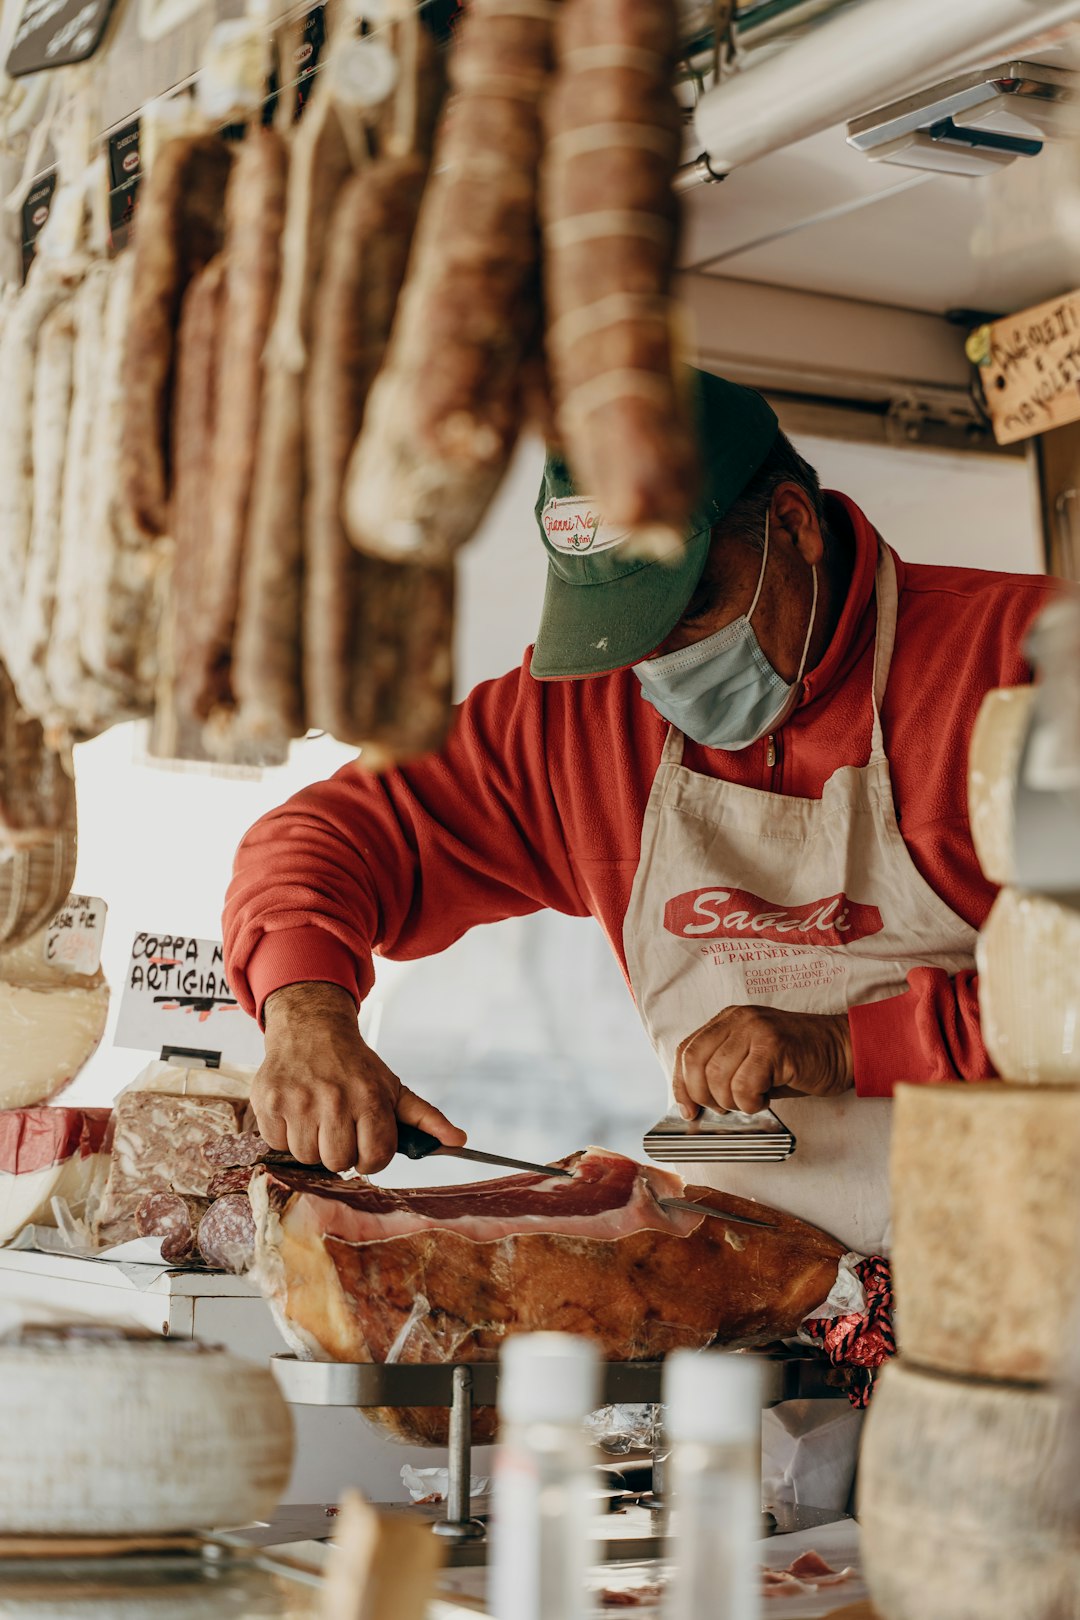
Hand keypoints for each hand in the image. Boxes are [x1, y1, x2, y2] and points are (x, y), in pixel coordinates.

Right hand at [254, 981, 465, 1173]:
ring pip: (306, 1157)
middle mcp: (334, 1100)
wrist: (311, 1028)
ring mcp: (298, 1101)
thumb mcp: (391, 1087)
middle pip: (338, 1163)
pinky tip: (295, 1110)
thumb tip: (459, 1141)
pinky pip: (277, 1144)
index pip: (375, 1158)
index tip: (364, 1141)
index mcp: (370, 1098)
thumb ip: (425, 1117)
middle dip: (340, 1150)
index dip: (371, 1156)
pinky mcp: (268, 1102)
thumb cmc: (353, 1065)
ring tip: (316, 1116)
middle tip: (338, 1126)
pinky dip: (284, 1133)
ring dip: (311, 1143)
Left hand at [673, 1005, 852, 1117]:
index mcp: (728, 1020)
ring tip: (753, 1100)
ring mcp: (756, 1029)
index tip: (687, 1109)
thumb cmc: (799, 1061)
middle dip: (704, 1096)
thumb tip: (695, 1103)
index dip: (681, 1083)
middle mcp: (738, 1019)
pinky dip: (751, 1102)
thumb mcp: (753, 1060)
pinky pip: (744, 1085)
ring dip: (732, 1102)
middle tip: (725, 1109)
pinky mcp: (774, 1046)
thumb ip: (724, 1071)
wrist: (843, 1049)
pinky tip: (766, 1098)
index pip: (686, 1050)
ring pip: (718, 1077)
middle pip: (695, 1063)